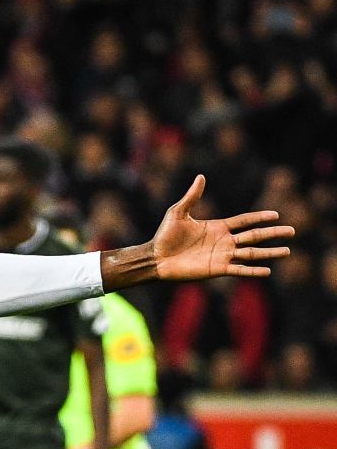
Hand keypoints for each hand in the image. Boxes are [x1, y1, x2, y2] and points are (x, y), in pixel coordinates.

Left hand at [117, 175, 292, 284]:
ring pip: (252, 253)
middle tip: (292, 231)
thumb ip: (192, 196)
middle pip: (254, 236)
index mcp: (218, 227)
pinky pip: (239, 270)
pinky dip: (253, 271)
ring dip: (269, 252)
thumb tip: (201, 177)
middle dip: (273, 233)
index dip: (260, 217)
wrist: (155, 258)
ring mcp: (222, 256)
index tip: (276, 215)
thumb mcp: (178, 212)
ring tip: (287, 251)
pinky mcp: (217, 269)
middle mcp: (223, 241)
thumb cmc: (164, 236)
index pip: (245, 220)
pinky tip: (267, 271)